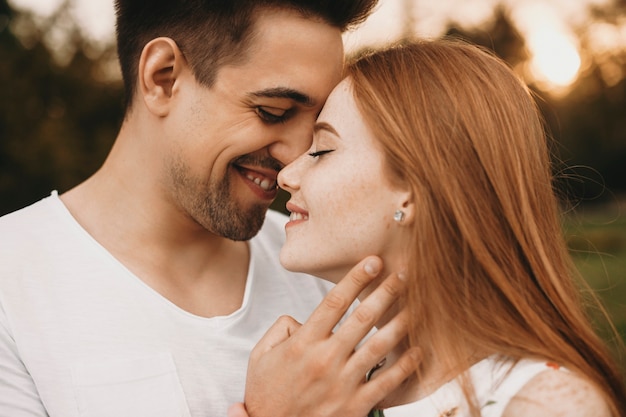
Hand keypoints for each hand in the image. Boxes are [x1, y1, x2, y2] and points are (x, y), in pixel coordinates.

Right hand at [242, 256, 419, 416]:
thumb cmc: (266, 393)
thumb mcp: (260, 355)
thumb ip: (281, 328)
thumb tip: (304, 317)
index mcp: (303, 343)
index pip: (334, 302)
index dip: (355, 278)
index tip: (372, 261)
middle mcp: (325, 359)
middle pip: (363, 317)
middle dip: (386, 292)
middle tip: (403, 274)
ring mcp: (342, 383)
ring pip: (380, 346)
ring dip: (401, 322)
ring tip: (417, 305)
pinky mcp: (354, 406)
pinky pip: (386, 382)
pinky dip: (405, 365)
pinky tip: (418, 350)